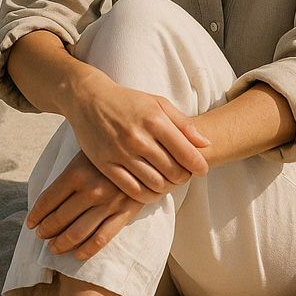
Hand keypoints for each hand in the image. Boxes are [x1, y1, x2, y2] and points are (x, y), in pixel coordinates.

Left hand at [26, 150, 144, 258]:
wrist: (150, 150)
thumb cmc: (112, 150)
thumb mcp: (87, 153)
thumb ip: (70, 173)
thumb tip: (47, 200)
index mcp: (76, 172)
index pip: (47, 200)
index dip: (36, 215)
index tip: (31, 224)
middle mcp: (90, 189)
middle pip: (59, 218)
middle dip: (46, 230)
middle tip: (41, 235)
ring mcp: (108, 203)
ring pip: (77, 232)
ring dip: (61, 243)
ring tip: (54, 248)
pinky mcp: (125, 213)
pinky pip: (102, 238)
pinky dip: (86, 250)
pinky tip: (77, 254)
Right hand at [64, 73, 209, 201]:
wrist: (89, 99)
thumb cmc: (129, 101)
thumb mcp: (159, 104)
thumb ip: (183, 124)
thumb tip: (205, 144)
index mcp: (155, 120)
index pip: (186, 153)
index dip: (199, 166)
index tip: (202, 169)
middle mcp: (138, 138)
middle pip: (172, 172)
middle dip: (184, 178)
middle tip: (184, 176)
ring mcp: (120, 153)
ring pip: (154, 184)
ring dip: (167, 188)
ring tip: (169, 182)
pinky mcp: (105, 164)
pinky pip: (131, 189)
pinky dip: (147, 195)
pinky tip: (152, 190)